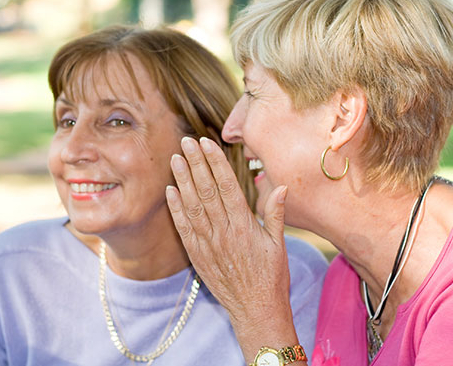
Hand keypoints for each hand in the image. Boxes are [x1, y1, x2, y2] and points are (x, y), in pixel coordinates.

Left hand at [166, 136, 298, 357]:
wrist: (256, 311)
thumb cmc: (272, 277)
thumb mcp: (279, 244)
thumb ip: (277, 214)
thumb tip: (282, 186)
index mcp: (245, 225)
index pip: (227, 186)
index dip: (215, 163)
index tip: (207, 143)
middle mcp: (224, 232)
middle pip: (206, 191)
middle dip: (196, 163)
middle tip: (186, 141)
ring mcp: (208, 244)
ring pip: (192, 206)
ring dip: (182, 181)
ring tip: (175, 158)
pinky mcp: (197, 256)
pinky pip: (183, 229)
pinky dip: (175, 209)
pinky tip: (170, 190)